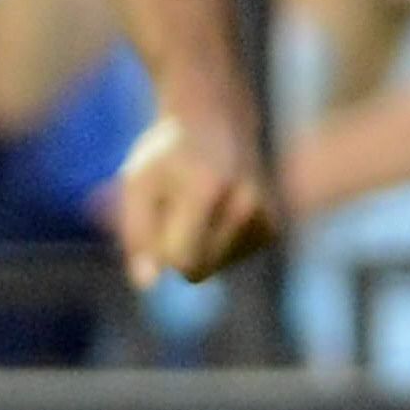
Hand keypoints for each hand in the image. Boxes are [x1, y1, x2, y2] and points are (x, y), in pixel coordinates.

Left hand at [115, 111, 277, 283]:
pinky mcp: (272, 229)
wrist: (216, 124)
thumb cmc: (167, 157)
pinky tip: (214, 210)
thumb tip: (146, 285)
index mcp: (208, 190)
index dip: (157, 251)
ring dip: (195, 246)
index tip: (155, 218)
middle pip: (196, 272)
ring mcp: (265, 218)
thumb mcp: (137, 185)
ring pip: (212, 269)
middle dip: (175, 250)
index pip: (180, 261)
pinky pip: (228, 261)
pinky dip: (214, 245)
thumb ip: (137, 235)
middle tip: (174, 207)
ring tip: (197, 204)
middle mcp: (245, 206)